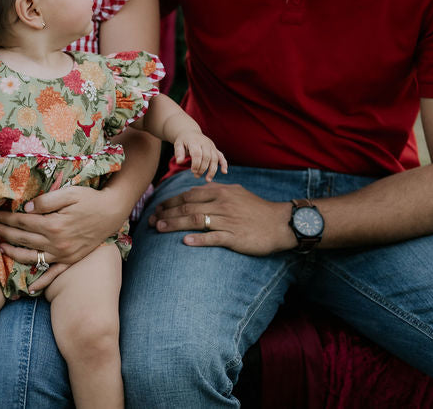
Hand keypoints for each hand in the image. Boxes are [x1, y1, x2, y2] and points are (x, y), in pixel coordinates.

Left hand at [0, 185, 127, 291]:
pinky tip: (30, 289)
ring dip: (14, 253)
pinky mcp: (70, 260)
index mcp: (54, 225)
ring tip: (1, 247)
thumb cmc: (89, 200)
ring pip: (32, 257)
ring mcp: (63, 254)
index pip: (23, 222)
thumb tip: (26, 209)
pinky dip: (42, 282)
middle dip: (5, 233)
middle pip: (23, 239)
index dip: (7, 218)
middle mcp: (57, 243)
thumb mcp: (69, 193)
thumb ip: (47, 201)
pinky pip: (54, 274)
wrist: (111, 212)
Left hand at [150, 182, 295, 255]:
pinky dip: (199, 239)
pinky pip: (214, 237)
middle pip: (187, 207)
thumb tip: (196, 191)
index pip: (189, 196)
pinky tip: (185, 242)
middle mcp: (222, 204)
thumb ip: (216, 191)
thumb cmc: (257, 209)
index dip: (170, 202)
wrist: (281, 223)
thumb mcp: (236, 193)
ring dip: (175, 224)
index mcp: (220, 192)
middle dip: (167, 213)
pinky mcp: (235, 237)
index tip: (157, 209)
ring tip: (159, 228)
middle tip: (151, 220)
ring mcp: (228, 220)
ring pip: (196, 220)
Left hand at [173, 131, 227, 180]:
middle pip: (207, 157)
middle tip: (196, 176)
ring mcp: (211, 146)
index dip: (196, 164)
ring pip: (215, 158)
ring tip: (208, 179)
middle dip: (203, 168)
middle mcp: (205, 143)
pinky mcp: (215, 149)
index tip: (193, 171)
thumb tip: (179, 162)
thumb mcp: (178, 144)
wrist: (190, 132)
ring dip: (212, 170)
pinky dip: (224, 164)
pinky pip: (221, 156)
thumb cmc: (183, 141)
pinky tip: (224, 172)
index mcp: (194, 141)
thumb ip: (178, 153)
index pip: (197, 153)